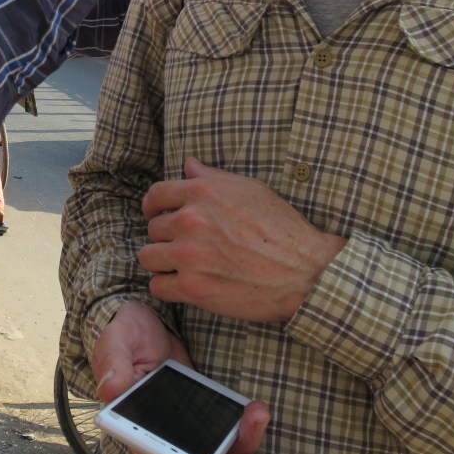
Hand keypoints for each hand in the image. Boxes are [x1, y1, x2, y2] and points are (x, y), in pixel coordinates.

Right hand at [90, 301, 268, 453]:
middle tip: (248, 434)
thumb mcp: (116, 339)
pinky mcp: (198, 411)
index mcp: (130, 420)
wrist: (142, 322)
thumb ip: (113, 362)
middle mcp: (156, 430)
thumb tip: (111, 389)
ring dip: (238, 442)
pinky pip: (220, 430)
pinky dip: (240, 427)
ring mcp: (180, 424)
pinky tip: (256, 410)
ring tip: (257, 414)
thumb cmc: (124, 331)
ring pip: (210, 451)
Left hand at [139, 157, 345, 321]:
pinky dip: (166, 286)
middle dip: (165, 236)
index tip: (155, 214)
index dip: (153, 206)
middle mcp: (190, 221)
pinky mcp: (193, 289)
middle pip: (153, 228)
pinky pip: (158, 286)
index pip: (156, 195)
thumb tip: (188, 165)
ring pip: (148, 257)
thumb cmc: (282, 228)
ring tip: (179, 265)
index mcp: (202, 192)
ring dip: (161, 261)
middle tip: (184, 244)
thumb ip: (213, 177)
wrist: (305, 272)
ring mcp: (189, 256)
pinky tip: (182, 284)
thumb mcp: (250, 189)